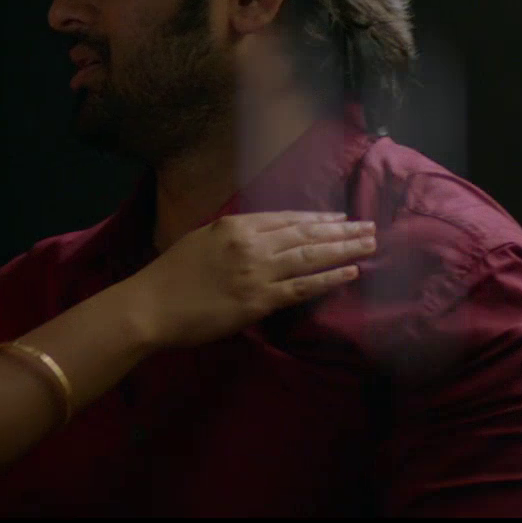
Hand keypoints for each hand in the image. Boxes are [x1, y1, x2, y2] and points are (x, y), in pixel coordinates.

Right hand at [124, 212, 375, 349]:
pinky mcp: (260, 300)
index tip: (340, 217)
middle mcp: (251, 243)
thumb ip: (231, 237)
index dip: (317, 217)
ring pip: (311, 256)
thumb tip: (258, 236)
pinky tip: (351, 272)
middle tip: (370, 226)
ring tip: (370, 244)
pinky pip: (303, 287)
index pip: (286, 218)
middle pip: (306, 233)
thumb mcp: (200, 241)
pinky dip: (330, 278)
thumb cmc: (169, 276)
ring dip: (345, 249)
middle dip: (341, 229)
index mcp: (234, 226)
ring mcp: (258, 272)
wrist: (151, 305)